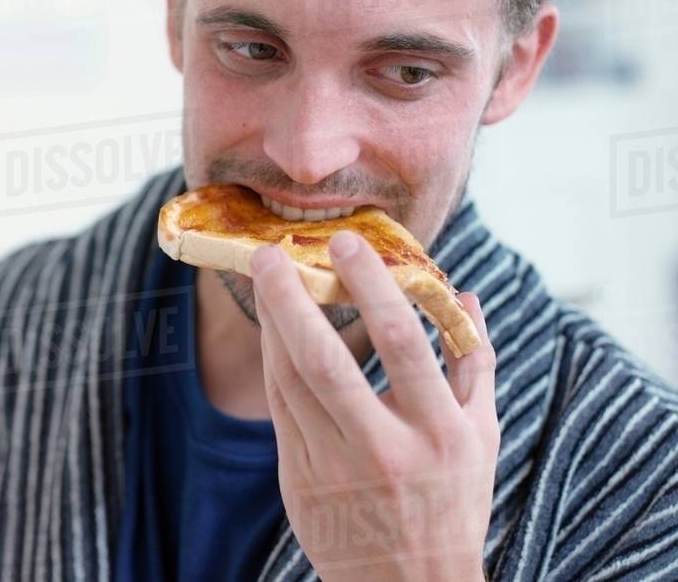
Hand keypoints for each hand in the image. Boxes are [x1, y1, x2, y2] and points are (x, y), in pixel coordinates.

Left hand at [250, 230, 497, 581]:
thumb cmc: (451, 502)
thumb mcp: (481, 436)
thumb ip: (473, 361)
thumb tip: (466, 294)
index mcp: (438, 433)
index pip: (401, 345)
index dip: (371, 288)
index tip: (344, 244)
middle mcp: (383, 449)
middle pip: (326, 362)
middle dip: (292, 300)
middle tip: (271, 251)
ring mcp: (333, 467)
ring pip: (289, 381)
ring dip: (271, 322)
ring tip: (264, 274)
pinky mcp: (298, 480)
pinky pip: (278, 408)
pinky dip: (271, 360)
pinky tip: (270, 326)